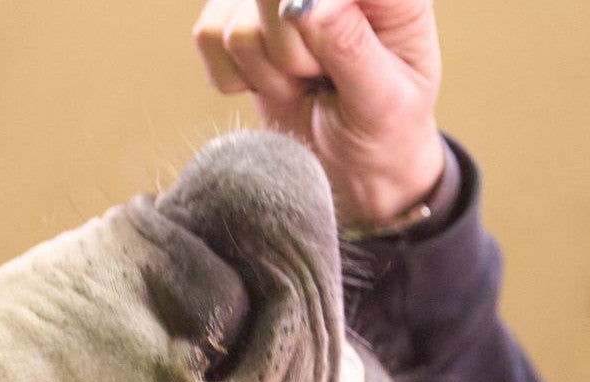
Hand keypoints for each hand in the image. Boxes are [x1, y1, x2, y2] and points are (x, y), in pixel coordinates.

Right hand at [193, 0, 445, 228]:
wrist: (351, 160)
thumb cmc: (382, 126)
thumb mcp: (382, 96)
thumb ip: (350, 45)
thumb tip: (304, 3)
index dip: (308, 14)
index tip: (319, 63)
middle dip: (287, 52)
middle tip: (318, 76)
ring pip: (235, 25)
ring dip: (265, 73)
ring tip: (302, 85)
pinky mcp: (235, 18)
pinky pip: (207, 35)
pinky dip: (233, 77)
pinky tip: (269, 81)